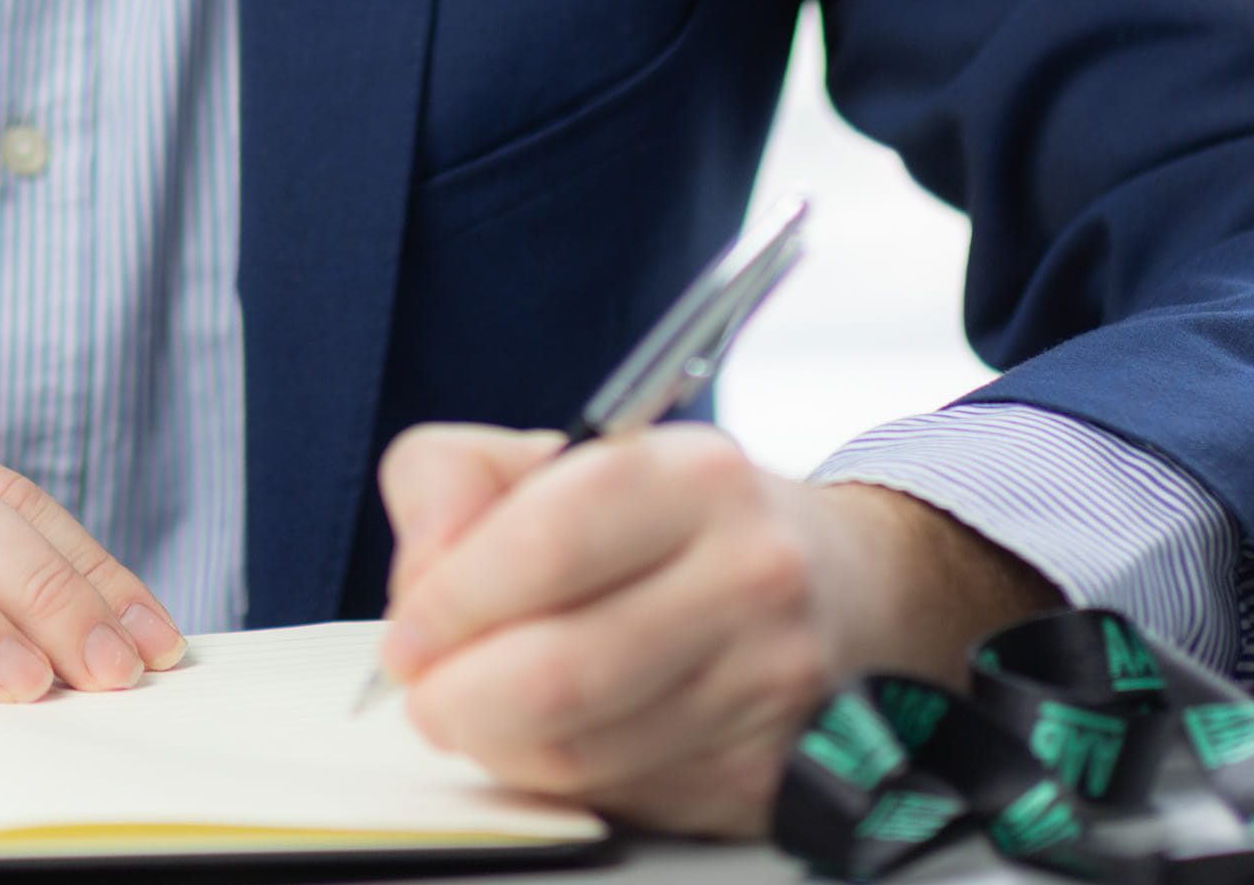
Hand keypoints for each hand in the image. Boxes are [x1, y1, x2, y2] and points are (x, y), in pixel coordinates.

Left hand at [373, 422, 1053, 837]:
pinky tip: (557, 736)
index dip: (453, 599)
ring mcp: (772, 687)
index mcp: (695, 474)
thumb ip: (454, 482)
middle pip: (562, 673)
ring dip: (497, 746)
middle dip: (458, 695)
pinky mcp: (774, 779)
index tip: (407, 631)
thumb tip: (418, 581)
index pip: (549, 542)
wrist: (846, 583)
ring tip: (477, 709)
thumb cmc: (676, 516)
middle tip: (422, 688)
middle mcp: (752, 575)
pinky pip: (623, 800)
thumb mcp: (566, 452)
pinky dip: (562, 780)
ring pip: (583, 756)